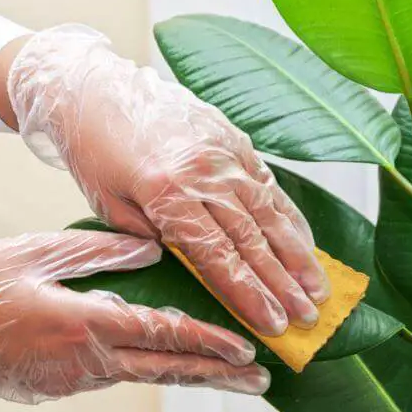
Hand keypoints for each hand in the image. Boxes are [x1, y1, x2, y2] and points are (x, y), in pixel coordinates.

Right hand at [0, 230, 267, 411]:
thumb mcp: (33, 253)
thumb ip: (98, 253)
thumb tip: (153, 249)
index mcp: (82, 324)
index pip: (161, 334)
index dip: (208, 342)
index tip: (246, 349)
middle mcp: (84, 361)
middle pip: (165, 370)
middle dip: (217, 374)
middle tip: (260, 379)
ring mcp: (70, 380)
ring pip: (143, 376)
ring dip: (187, 374)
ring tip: (226, 374)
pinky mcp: (56, 387)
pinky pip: (113, 376)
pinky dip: (147, 370)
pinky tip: (163, 362)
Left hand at [6, 26, 329, 335]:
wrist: (94, 87)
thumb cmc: (93, 150)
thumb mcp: (109, 204)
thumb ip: (154, 236)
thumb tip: (196, 263)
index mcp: (167, 191)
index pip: (218, 256)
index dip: (249, 294)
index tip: (273, 324)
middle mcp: (203, 171)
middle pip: (252, 238)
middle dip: (282, 284)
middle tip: (308, 317)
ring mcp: (223, 150)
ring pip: (269, 211)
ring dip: (298, 254)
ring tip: (318, 288)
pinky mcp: (232, 136)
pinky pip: (268, 182)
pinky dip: (289, 215)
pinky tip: (305, 241)